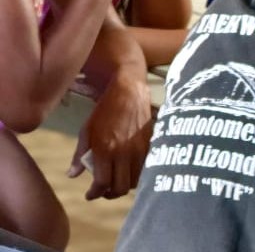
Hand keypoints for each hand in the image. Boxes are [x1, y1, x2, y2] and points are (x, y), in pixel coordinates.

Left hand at [69, 67, 151, 199]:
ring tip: (116, 180)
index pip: (102, 183)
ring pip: (135, 181)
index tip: (89, 195)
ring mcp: (139, 150)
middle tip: (103, 190)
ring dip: (124, 185)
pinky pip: (144, 169)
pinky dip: (136, 175)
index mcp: (105, 149)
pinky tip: (129, 170)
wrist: (130, 91)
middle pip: (120, 187)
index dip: (95, 193)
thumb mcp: (87, 130)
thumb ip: (80, 154)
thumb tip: (73, 175)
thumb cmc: (105, 109)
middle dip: (110, 193)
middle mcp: (123, 153)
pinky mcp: (150, 145)